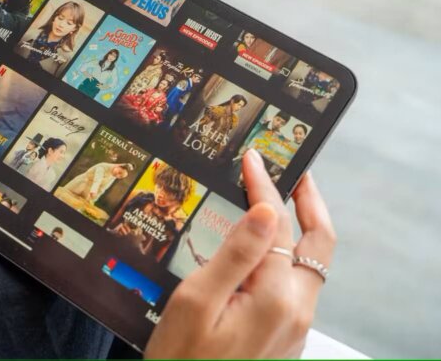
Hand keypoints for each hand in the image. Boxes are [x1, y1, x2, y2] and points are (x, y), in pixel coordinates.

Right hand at [145, 149, 335, 358]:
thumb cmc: (182, 360)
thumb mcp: (196, 301)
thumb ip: (236, 254)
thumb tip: (267, 210)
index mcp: (275, 298)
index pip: (278, 225)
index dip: (265, 187)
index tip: (252, 160)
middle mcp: (296, 311)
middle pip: (318, 243)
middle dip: (309, 201)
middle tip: (294, 171)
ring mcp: (294, 325)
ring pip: (310, 263)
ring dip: (300, 227)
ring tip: (277, 201)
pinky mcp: (285, 334)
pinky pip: (296, 284)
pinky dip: (287, 254)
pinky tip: (263, 246)